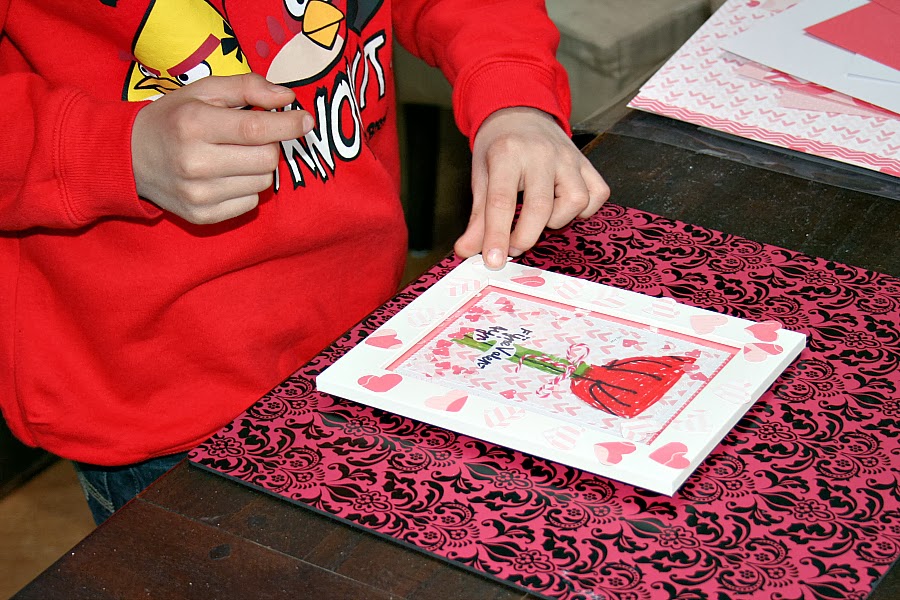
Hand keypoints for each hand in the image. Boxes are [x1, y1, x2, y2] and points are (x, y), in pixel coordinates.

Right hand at [131, 73, 312, 223]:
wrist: (128, 158)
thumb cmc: (173, 118)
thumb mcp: (204, 91)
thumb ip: (248, 87)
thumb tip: (289, 99)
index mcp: (194, 125)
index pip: (256, 129)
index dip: (288, 125)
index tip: (306, 120)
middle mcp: (195, 162)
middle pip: (267, 160)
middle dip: (270, 145)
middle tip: (254, 137)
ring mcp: (198, 194)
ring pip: (262, 183)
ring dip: (259, 167)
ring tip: (235, 156)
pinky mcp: (202, 216)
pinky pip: (250, 203)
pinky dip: (247, 188)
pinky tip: (226, 176)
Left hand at [455, 107, 609, 268]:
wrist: (520, 114)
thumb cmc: (499, 149)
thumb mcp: (481, 177)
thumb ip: (478, 218)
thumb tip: (466, 252)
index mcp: (507, 153)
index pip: (501, 202)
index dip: (497, 236)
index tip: (493, 261)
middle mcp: (541, 153)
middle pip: (540, 207)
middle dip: (526, 237)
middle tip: (513, 247)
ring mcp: (569, 157)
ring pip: (576, 201)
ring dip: (557, 220)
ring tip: (540, 216)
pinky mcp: (587, 163)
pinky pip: (596, 195)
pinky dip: (583, 210)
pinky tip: (563, 207)